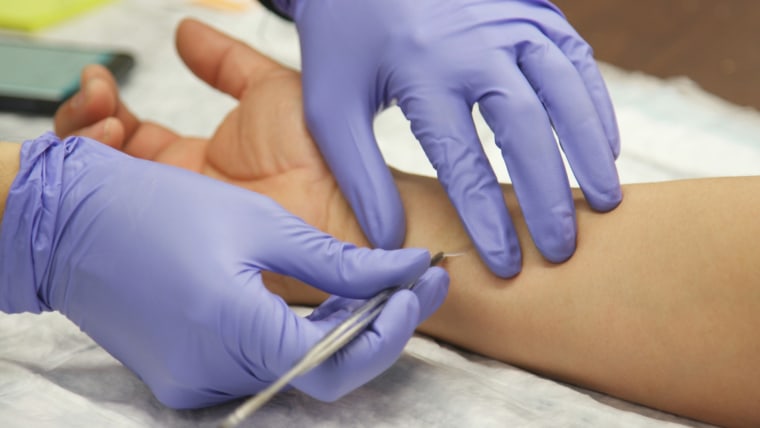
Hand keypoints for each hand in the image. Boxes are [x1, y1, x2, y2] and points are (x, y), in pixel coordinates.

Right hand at [0, 133, 446, 407]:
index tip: (418, 286)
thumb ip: (334, 264)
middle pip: (320, 369)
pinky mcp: (185, 376)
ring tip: (373, 284)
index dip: (386, 329)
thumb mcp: (258, 224)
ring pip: (292, 367)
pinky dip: (294, 335)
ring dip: (336, 329)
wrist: (69, 226)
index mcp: (231, 330)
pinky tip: (317, 299)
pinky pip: (259, 363)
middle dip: (373, 326)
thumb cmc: (158, 209)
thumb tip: (401, 273)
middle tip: (412, 282)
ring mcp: (195, 382)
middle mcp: (212, 373)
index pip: (335, 361)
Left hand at [268, 0, 621, 276]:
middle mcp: (475, 44)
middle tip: (561, 249)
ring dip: (588, 150)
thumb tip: (390, 242)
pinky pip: (577, 60)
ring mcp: (511, 23)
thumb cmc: (346, 45)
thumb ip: (359, 175)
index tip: (505, 264)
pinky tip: (606, 147)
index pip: (463, 160)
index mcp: (422, 71)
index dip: (487, 218)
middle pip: (526, 128)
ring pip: (564, 91)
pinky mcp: (533, 12)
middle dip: (547, 194)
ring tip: (604, 204)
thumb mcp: (333, 108)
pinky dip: (596, 106)